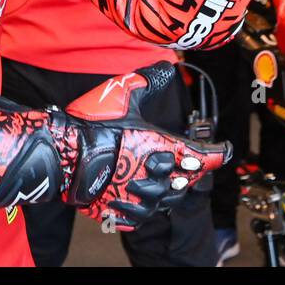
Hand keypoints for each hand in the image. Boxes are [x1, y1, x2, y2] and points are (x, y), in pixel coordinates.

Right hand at [62, 63, 228, 228]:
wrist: (59, 153)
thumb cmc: (91, 123)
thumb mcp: (122, 94)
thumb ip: (148, 81)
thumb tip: (167, 68)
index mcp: (160, 147)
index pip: (202, 157)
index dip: (217, 153)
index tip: (226, 150)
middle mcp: (154, 176)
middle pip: (186, 179)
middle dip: (188, 170)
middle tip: (186, 161)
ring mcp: (137, 198)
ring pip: (166, 199)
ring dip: (169, 188)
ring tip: (161, 176)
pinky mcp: (119, 212)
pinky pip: (143, 217)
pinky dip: (146, 207)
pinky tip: (139, 194)